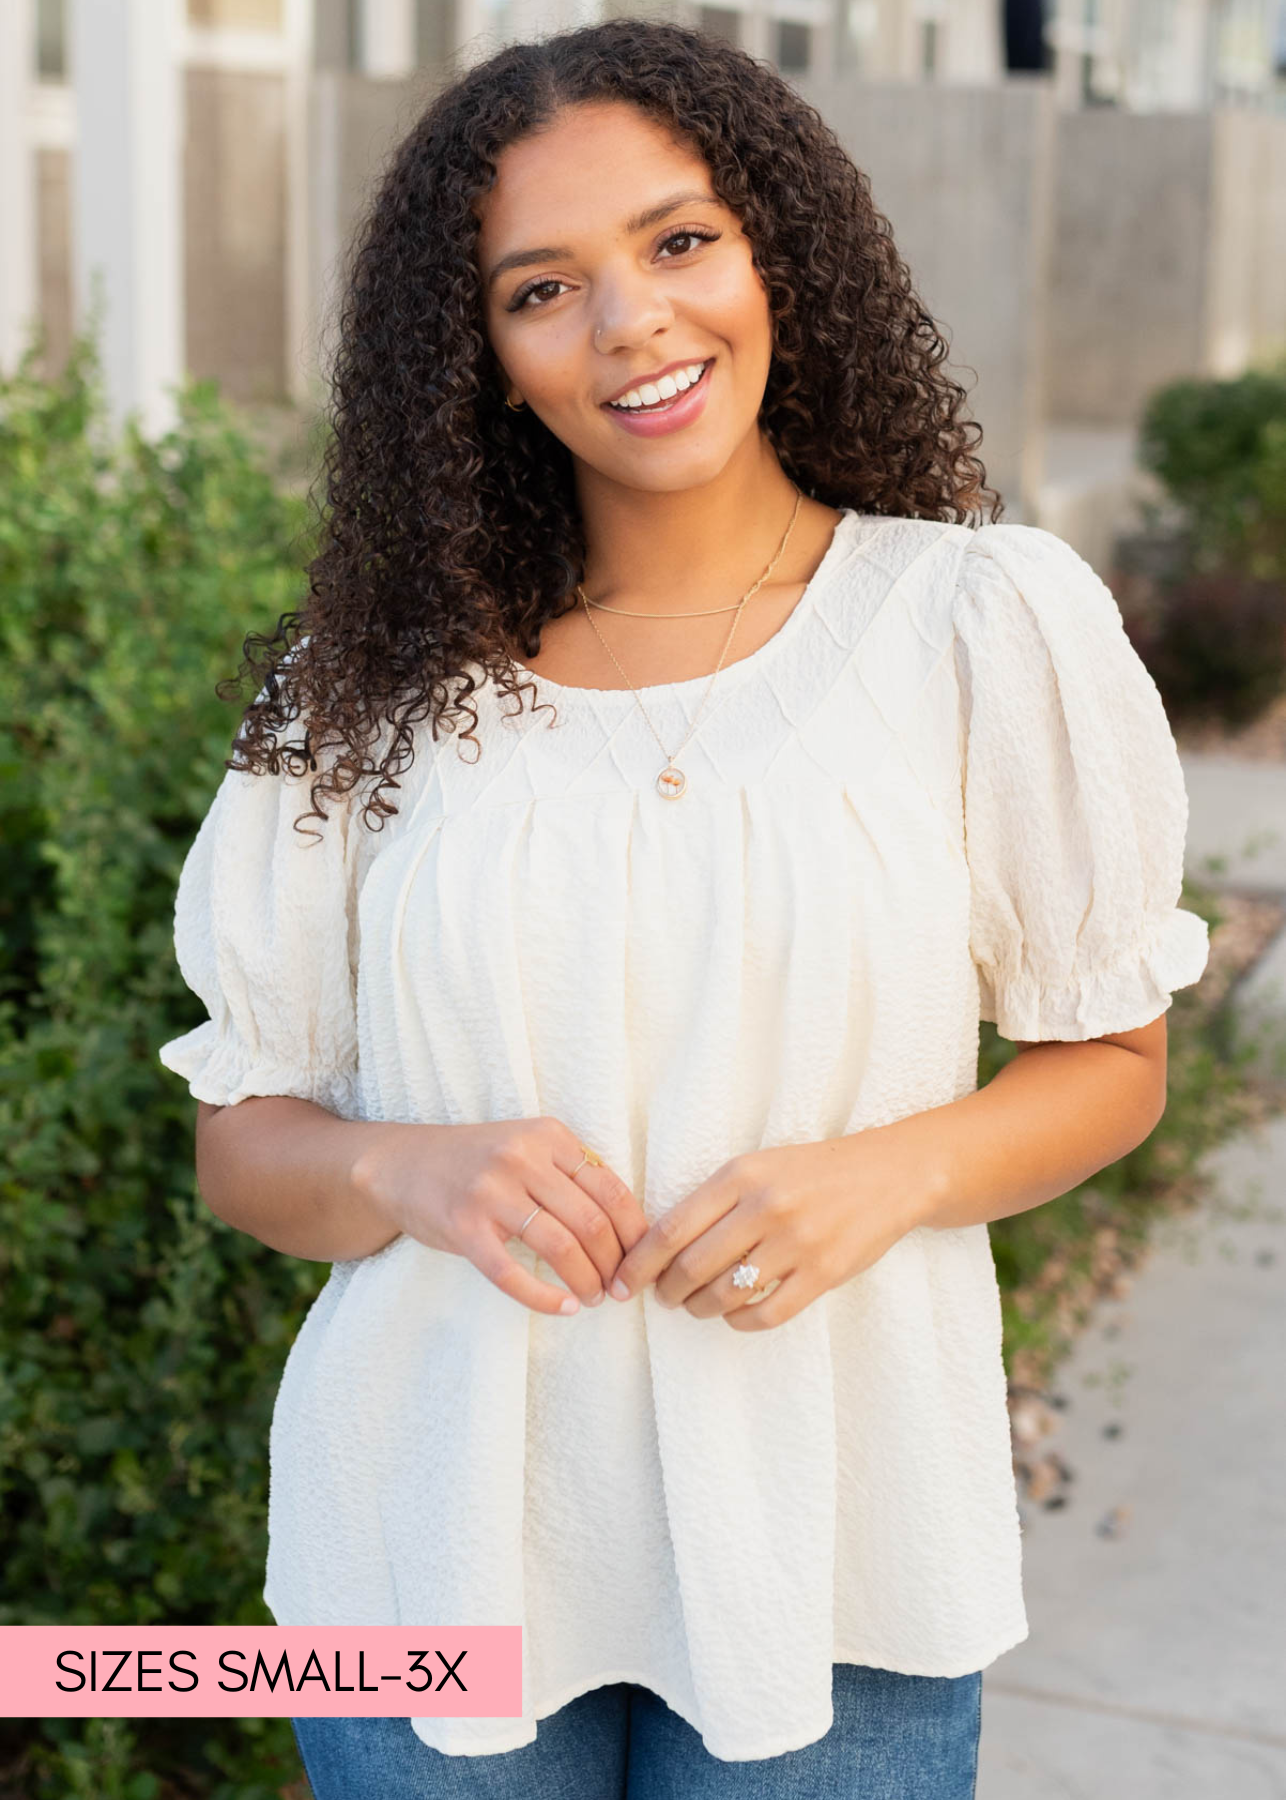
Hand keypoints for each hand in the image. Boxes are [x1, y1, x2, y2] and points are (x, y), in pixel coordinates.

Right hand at [351, 1116, 649, 1315]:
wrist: (401, 1164)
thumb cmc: (476, 1162)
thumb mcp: (528, 1146)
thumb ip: (572, 1172)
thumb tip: (629, 1226)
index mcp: (549, 1136)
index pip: (612, 1189)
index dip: (635, 1233)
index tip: (642, 1260)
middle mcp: (522, 1158)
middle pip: (592, 1221)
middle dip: (614, 1264)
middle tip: (619, 1289)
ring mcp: (491, 1191)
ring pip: (560, 1247)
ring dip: (586, 1281)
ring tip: (592, 1298)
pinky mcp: (463, 1227)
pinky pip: (512, 1273)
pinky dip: (544, 1297)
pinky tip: (563, 1309)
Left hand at [606, 1127, 935, 1330]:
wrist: (890, 1173)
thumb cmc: (813, 1171)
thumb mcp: (758, 1166)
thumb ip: (714, 1200)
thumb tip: (658, 1246)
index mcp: (741, 1175)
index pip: (671, 1229)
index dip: (638, 1264)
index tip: (622, 1283)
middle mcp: (766, 1207)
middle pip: (692, 1267)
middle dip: (667, 1292)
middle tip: (664, 1298)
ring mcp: (797, 1242)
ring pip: (725, 1295)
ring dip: (701, 1308)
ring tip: (697, 1305)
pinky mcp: (824, 1273)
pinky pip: (767, 1314)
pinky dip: (740, 1323)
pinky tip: (735, 1317)